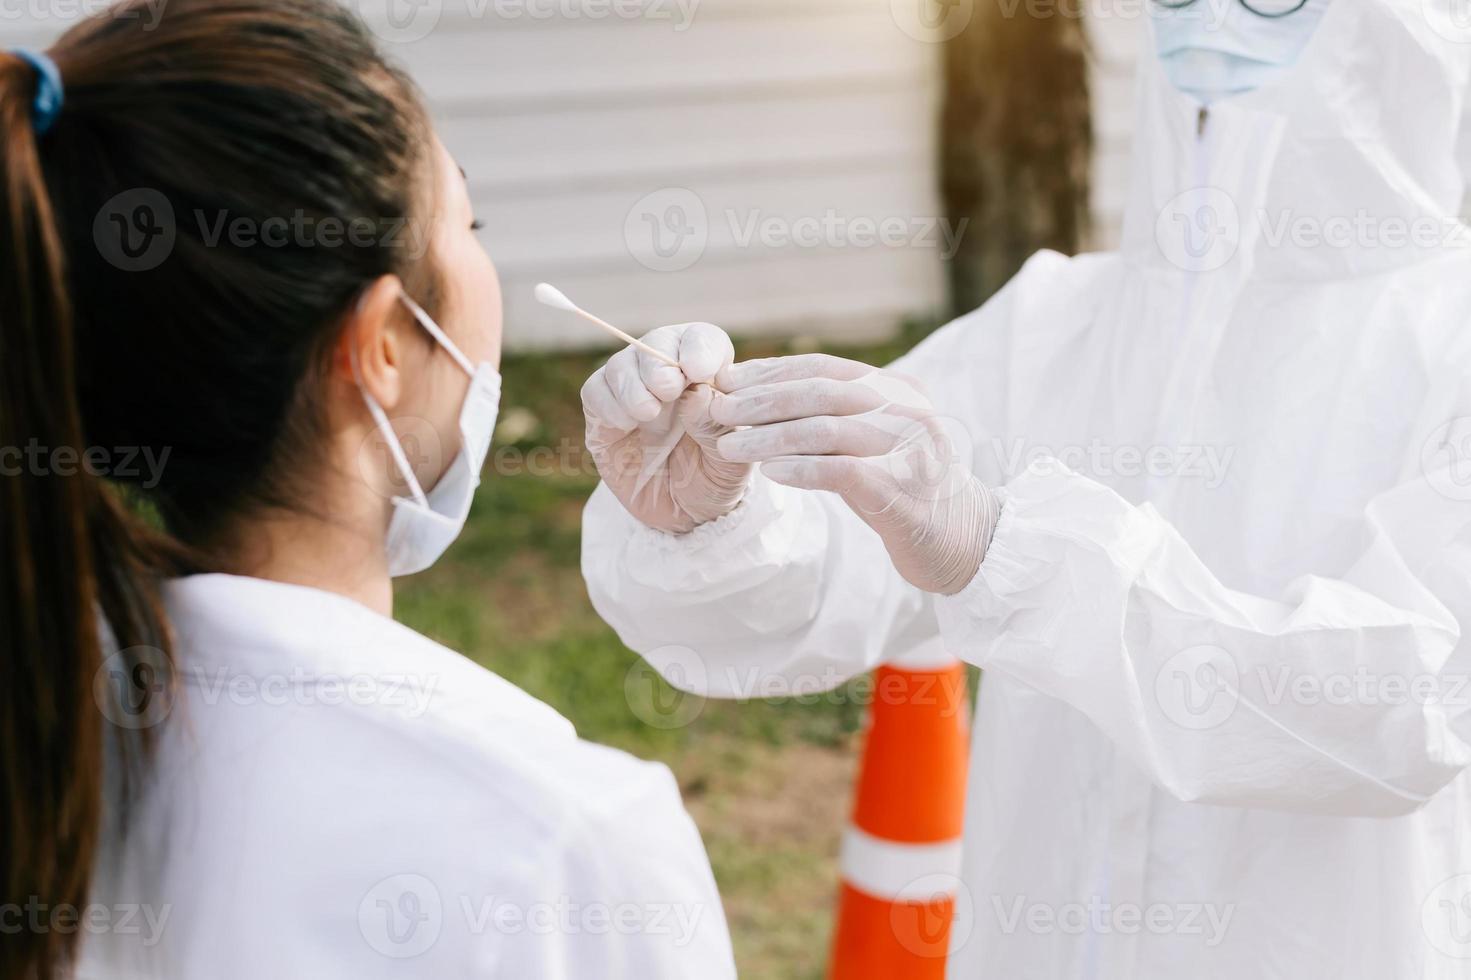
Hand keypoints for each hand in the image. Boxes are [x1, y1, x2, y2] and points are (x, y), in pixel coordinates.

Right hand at [582, 323, 751, 533]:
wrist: (687, 519)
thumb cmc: (715, 480)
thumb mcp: (730, 461)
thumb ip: (717, 427)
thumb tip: (698, 393)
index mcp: (707, 374)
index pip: (701, 340)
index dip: (698, 348)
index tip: (701, 371)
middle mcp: (669, 375)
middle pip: (656, 342)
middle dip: (660, 363)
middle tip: (670, 388)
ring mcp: (634, 393)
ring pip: (621, 364)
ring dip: (633, 384)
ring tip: (649, 413)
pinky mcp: (604, 417)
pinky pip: (595, 392)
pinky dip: (608, 402)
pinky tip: (627, 424)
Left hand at [710, 354, 997, 594]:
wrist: (962, 540)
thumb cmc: (904, 491)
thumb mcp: (871, 443)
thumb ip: (833, 418)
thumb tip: (761, 398)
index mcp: (899, 389)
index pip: (825, 369)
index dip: (772, 372)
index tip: (729, 381)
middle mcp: (907, 411)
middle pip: (822, 393)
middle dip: (763, 400)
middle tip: (720, 410)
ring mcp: (908, 449)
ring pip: (826, 430)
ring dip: (771, 437)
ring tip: (731, 446)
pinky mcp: (902, 491)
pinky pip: (842, 472)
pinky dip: (801, 470)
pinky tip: (770, 474)